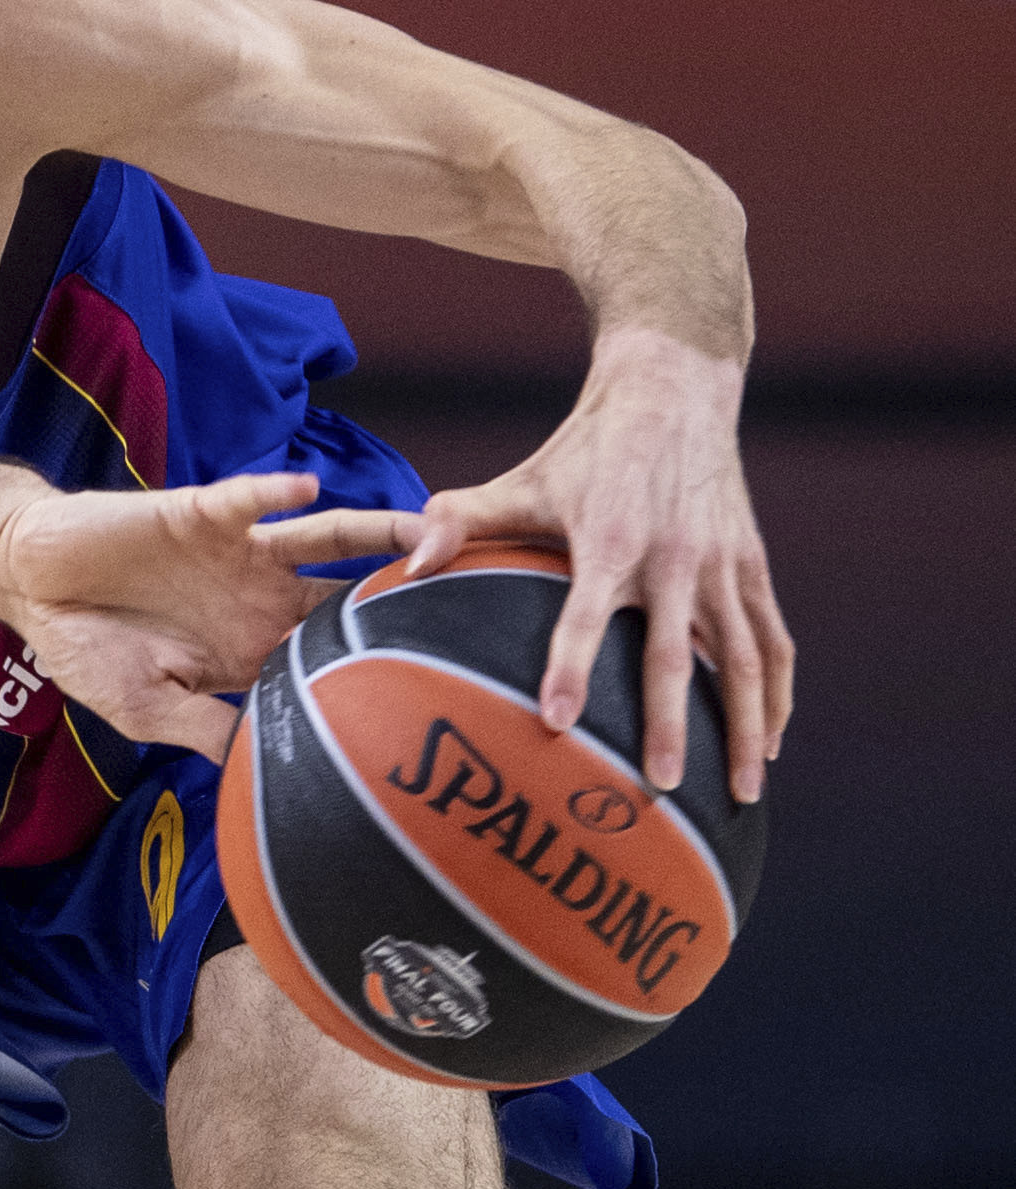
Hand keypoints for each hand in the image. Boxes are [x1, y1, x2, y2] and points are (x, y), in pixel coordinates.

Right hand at [0, 473, 416, 761]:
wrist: (31, 579)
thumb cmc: (87, 650)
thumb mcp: (142, 709)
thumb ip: (202, 729)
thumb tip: (261, 769)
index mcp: (257, 651)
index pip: (342, 656)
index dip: (393, 663)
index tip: (453, 678)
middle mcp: (264, 598)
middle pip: (358, 591)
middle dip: (414, 592)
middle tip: (476, 597)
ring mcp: (240, 553)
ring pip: (326, 537)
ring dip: (376, 531)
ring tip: (428, 528)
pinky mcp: (203, 513)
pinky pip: (247, 499)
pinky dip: (274, 493)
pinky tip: (303, 489)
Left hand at [404, 329, 784, 801]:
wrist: (671, 394)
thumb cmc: (582, 450)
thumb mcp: (519, 479)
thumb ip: (457, 521)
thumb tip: (410, 567)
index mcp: (608, 539)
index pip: (584, 615)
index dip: (569, 667)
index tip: (558, 723)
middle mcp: (673, 558)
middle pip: (674, 656)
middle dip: (668, 724)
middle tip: (660, 787)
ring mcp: (722, 565)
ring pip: (744, 660)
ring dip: (745, 727)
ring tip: (737, 794)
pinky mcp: (753, 567)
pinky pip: (774, 642)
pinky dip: (779, 696)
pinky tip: (769, 744)